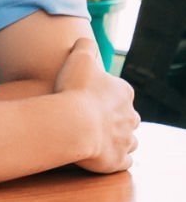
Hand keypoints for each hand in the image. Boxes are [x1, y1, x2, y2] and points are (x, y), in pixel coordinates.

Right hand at [55, 38, 138, 172]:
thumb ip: (85, 46)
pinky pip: (123, 161)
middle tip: (91, 120)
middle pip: (128, 118)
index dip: (105, 97)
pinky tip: (102, 156)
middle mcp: (130, 116)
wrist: (72, 124)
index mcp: (123, 93)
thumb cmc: (74, 91)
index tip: (88, 99)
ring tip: (96, 139)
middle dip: (115, 119)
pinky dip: (115, 159)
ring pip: (129, 140)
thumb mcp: (79, 58)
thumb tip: (84, 40)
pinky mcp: (119, 160)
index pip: (121, 95)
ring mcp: (126, 140)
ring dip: (118, 139)